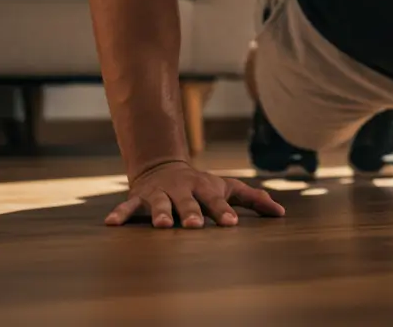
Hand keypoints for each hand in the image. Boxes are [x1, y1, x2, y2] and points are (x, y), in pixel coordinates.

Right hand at [105, 161, 285, 227]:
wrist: (164, 166)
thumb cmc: (202, 185)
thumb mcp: (227, 187)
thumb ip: (253, 199)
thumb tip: (281, 212)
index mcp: (204, 188)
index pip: (216, 201)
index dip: (223, 212)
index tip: (230, 224)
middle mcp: (182, 189)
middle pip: (187, 202)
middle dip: (190, 213)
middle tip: (194, 225)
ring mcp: (160, 193)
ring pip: (159, 204)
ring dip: (159, 213)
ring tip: (160, 226)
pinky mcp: (139, 197)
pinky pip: (128, 206)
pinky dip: (120, 214)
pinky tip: (111, 224)